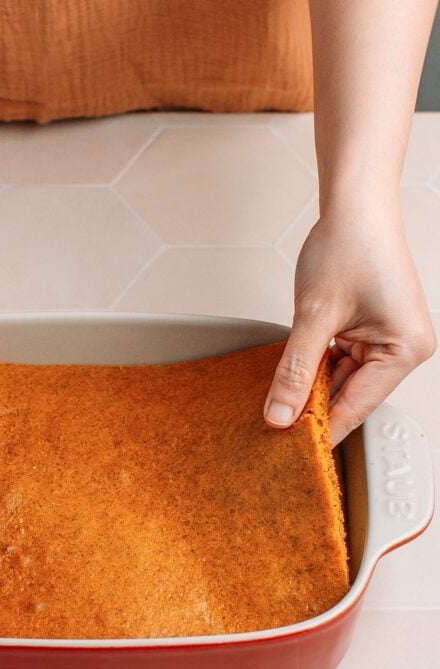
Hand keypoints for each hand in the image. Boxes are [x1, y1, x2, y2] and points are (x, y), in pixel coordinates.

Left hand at [264, 200, 435, 445]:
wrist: (354, 205)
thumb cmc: (348, 246)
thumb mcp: (314, 316)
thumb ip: (295, 371)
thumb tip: (279, 416)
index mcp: (405, 350)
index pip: (356, 407)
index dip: (320, 430)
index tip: (289, 454)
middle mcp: (404, 349)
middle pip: (349, 397)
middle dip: (312, 409)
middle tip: (272, 430)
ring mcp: (387, 342)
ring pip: (340, 382)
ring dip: (310, 389)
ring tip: (276, 406)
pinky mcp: (370, 332)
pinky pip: (339, 363)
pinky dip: (315, 370)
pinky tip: (291, 380)